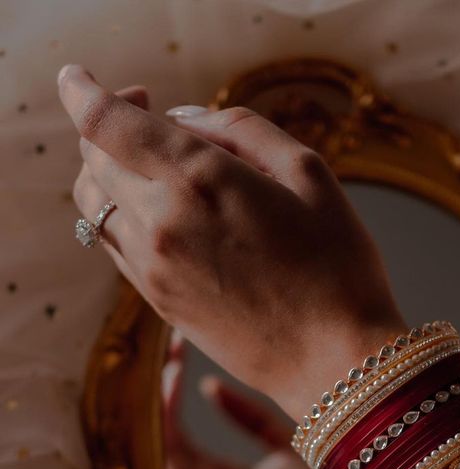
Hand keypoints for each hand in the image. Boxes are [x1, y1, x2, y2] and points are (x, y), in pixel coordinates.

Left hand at [58, 65, 406, 419]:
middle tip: (153, 118)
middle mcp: (161, 223)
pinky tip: (164, 213)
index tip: (109, 85)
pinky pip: (114, 245)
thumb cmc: (338, 269)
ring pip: (92, 205)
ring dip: (109, 174)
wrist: (334, 361)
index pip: (105, 122)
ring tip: (155, 168)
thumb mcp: (309, 174)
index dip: (90, 92)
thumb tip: (187, 120)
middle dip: (109, 127)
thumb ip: (242, 129)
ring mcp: (153, 269)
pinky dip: (121, 216)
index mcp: (199, 181)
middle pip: (92, 159)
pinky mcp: (158, 302)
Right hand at [163, 340, 345, 468]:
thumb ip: (251, 419)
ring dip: (158, 398)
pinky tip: (169, 389)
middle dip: (161, 383)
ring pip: (160, 441)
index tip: (180, 340)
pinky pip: (171, 459)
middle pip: (162, 428)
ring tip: (166, 358)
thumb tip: (210, 386)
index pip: (178, 422)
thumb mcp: (284, 447)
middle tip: (167, 337)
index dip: (176, 381)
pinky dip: (165, 422)